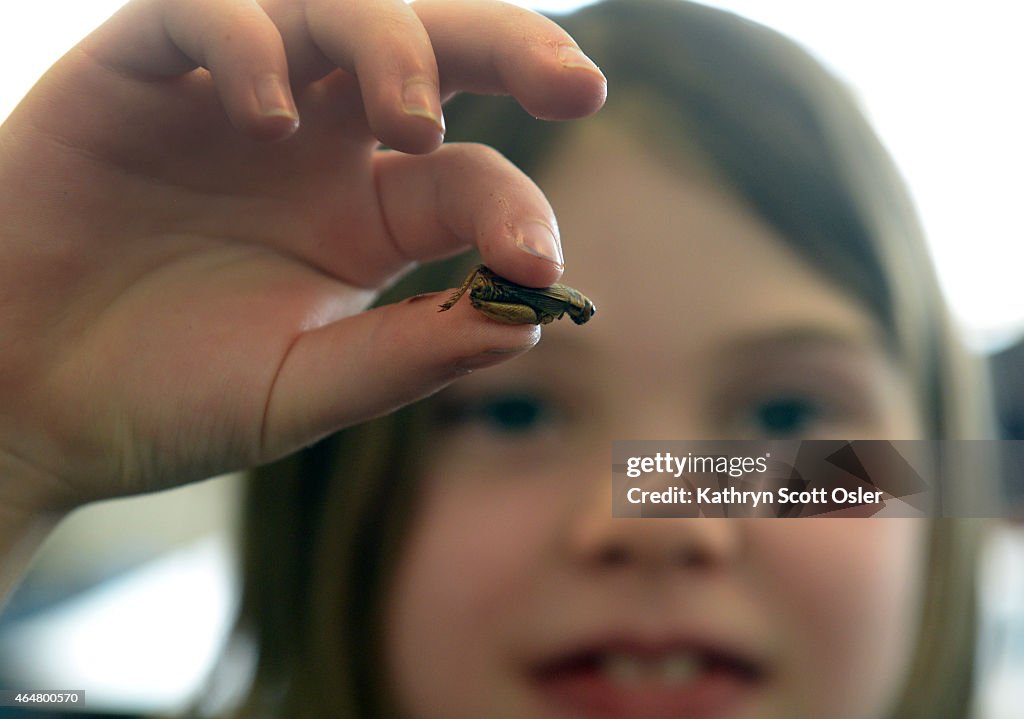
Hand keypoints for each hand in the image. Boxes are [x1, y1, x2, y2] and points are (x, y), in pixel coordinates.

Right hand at [0, 0, 605, 509]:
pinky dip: (248, 40)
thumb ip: (410, 354)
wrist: (27, 402)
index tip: (539, 263)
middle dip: (512, 48)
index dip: (519, 210)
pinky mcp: (140, 73)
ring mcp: (234, 99)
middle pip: (434, 50)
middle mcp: (318, 143)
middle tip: (573, 82)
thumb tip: (529, 319)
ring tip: (410, 118)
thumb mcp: (304, 390)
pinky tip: (272, 113)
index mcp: (368, 217)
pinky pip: (202, 12)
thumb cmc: (167, 398)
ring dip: (390, 42)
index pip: (473, 179)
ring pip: (331, 4)